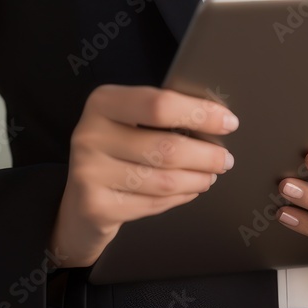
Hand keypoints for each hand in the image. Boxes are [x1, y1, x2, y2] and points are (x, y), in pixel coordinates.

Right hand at [50, 85, 237, 266]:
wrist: (79, 200)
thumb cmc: (116, 151)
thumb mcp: (129, 120)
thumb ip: (162, 114)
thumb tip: (216, 118)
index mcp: (103, 102)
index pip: (160, 104)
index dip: (200, 114)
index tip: (228, 122)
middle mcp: (90, 134)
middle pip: (167, 147)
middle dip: (207, 156)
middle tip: (225, 159)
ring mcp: (89, 172)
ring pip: (164, 180)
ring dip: (197, 179)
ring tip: (210, 175)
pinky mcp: (96, 206)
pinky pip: (153, 203)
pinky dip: (180, 197)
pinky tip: (189, 190)